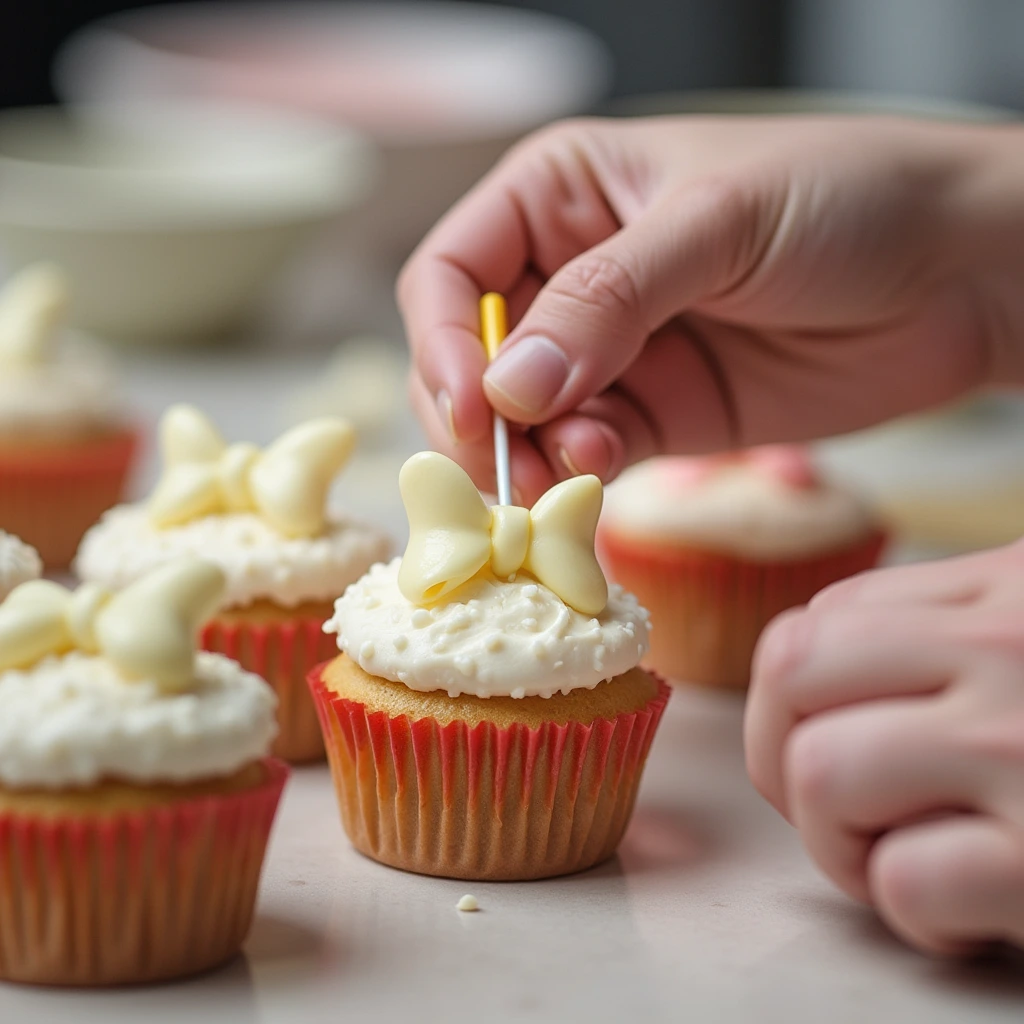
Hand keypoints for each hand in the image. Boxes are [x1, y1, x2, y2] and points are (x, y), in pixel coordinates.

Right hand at [398, 116, 1023, 502]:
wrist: (958, 274)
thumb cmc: (845, 198)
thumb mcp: (716, 223)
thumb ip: (606, 300)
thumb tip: (507, 387)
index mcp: (562, 195)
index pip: (453, 272)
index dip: (444, 340)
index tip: (471, 403)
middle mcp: (572, 276)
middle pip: (472, 359)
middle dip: (478, 415)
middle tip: (504, 461)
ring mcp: (612, 353)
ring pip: (524, 421)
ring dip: (528, 456)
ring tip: (561, 475)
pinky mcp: (656, 416)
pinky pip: (588, 453)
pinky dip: (580, 471)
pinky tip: (600, 470)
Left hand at [745, 542, 1023, 955]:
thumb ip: (966, 617)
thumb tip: (830, 657)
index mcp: (1008, 589)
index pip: (820, 618)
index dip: (794, 695)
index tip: (820, 740)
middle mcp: (1011, 651)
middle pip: (793, 673)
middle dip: (785, 754)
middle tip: (840, 808)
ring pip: (824, 772)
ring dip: (838, 841)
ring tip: (898, 862)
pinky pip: (907, 880)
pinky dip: (916, 914)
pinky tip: (973, 919)